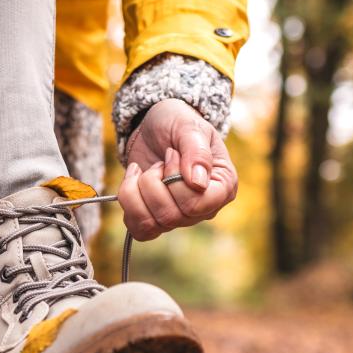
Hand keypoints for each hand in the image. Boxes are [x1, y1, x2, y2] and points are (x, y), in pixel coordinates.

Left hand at [118, 98, 236, 240]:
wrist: (155, 126)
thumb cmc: (178, 122)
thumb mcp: (189, 126)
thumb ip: (196, 151)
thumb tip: (197, 183)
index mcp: (223, 187)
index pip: (196, 205)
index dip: (175, 182)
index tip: (172, 155)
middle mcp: (204, 209)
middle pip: (171, 216)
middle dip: (153, 182)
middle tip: (160, 161)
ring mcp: (180, 218)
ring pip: (151, 225)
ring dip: (137, 192)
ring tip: (146, 170)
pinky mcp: (156, 219)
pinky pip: (138, 229)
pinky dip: (128, 202)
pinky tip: (133, 180)